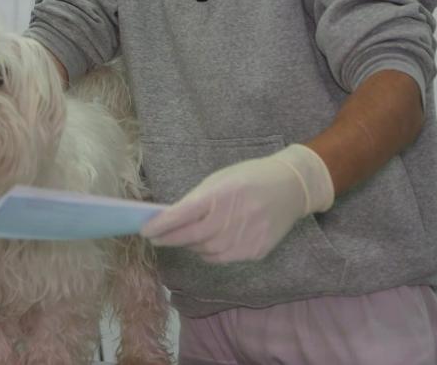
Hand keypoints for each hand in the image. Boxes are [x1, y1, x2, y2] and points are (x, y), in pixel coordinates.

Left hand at [140, 144, 332, 262]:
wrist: (291, 187)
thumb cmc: (250, 177)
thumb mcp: (221, 179)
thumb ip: (197, 199)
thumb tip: (171, 219)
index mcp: (222, 194)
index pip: (183, 214)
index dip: (161, 224)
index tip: (145, 230)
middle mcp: (233, 218)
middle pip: (190, 237)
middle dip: (169, 238)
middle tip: (155, 238)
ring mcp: (245, 238)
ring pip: (205, 251)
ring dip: (191, 245)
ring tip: (187, 236)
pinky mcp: (255, 251)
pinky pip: (222, 258)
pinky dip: (210, 252)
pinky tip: (209, 242)